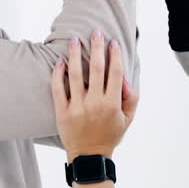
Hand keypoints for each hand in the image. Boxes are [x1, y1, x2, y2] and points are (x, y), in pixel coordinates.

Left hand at [51, 31, 137, 159]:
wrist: (89, 156)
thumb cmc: (110, 134)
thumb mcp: (128, 118)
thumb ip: (130, 96)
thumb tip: (123, 76)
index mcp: (112, 104)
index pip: (115, 73)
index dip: (115, 55)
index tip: (113, 42)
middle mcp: (94, 104)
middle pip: (97, 69)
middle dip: (97, 47)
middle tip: (95, 31)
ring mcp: (77, 107)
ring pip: (75, 75)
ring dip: (76, 55)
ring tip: (75, 40)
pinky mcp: (62, 112)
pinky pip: (58, 89)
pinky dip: (58, 73)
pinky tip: (60, 61)